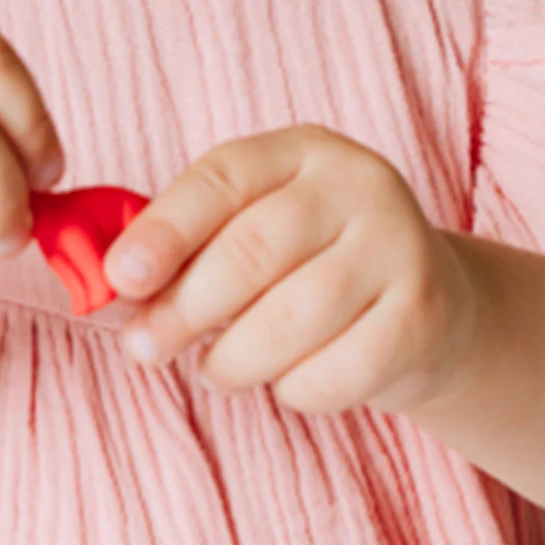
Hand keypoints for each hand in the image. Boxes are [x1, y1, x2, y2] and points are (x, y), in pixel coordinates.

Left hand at [103, 127, 478, 414]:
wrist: (428, 310)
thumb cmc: (313, 273)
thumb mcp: (256, 235)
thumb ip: (193, 250)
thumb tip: (115, 288)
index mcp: (303, 153)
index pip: (223, 178)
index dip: (165, 230)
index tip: (120, 278)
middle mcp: (359, 186)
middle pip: (252, 252)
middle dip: (184, 309)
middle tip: (145, 348)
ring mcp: (400, 248)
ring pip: (292, 319)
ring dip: (236, 360)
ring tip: (219, 371)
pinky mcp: (423, 317)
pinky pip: (337, 372)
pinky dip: (297, 390)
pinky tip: (290, 382)